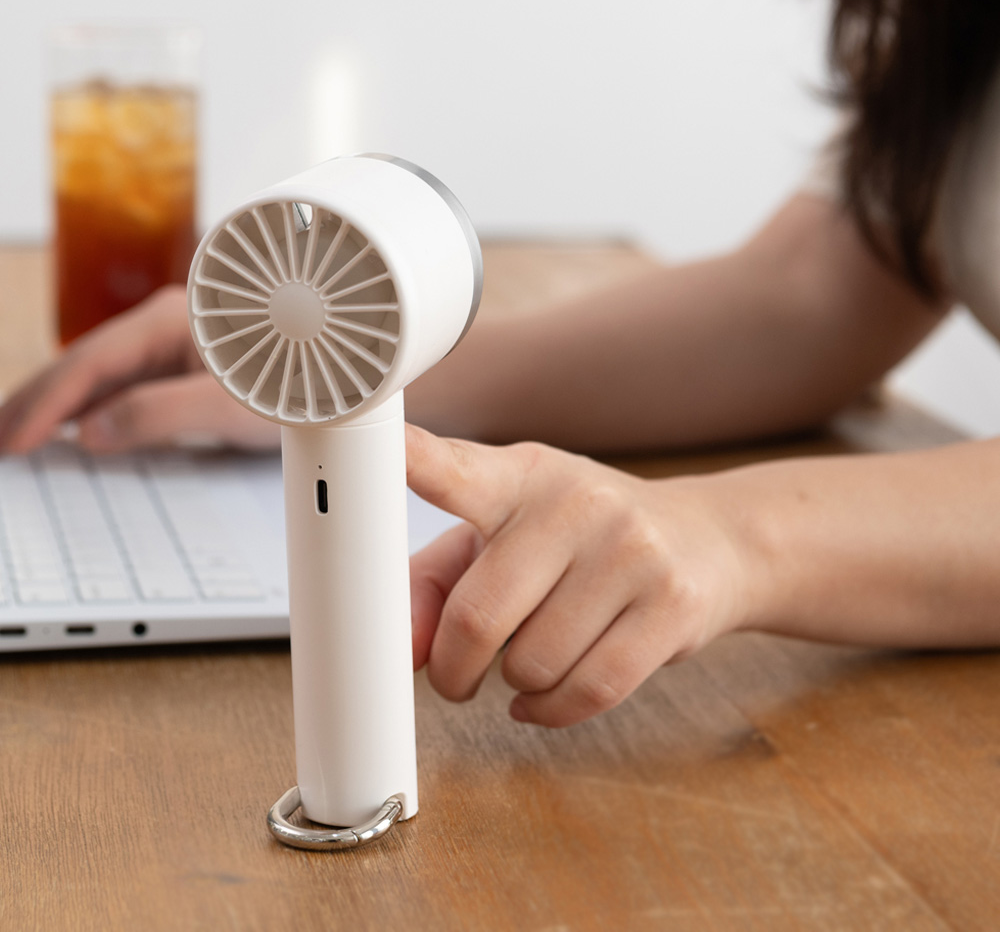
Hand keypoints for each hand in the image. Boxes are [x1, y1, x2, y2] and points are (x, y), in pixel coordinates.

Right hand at [0, 286, 278, 453]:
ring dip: (58, 406)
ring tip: (17, 436)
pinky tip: (72, 430)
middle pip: (84, 365)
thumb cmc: (294, 383)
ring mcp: (169, 347)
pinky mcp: (179, 369)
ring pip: (99, 377)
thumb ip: (160, 413)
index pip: (91, 362)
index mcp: (168, 322)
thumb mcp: (227, 405)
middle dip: (37, 402)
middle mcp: (162, 328)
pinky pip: (122, 388)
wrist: (338, 378)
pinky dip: (90, 409)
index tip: (14, 438)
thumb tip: (92, 432)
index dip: (47, 400)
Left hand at [406, 424, 761, 726]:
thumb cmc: (584, 540)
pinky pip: (587, 692)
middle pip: (478, 616)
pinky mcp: (671, 606)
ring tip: (533, 656)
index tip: (381, 442)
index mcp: (521, 478)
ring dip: (517, 683)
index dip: (413, 458)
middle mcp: (576, 504)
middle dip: (455, 668)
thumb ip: (438, 583)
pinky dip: (552, 710)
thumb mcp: (508, 534)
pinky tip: (546, 694)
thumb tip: (401, 649)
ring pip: (532, 665)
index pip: (457, 469)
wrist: (707, 541)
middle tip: (458, 674)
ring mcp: (630, 552)